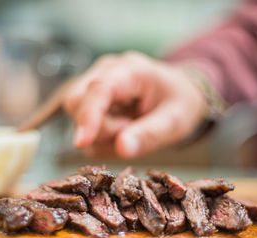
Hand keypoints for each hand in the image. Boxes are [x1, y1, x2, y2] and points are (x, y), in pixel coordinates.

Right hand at [63, 51, 206, 157]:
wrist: (179, 92)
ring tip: (129, 128)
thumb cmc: (180, 102)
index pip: (98, 89)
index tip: (82, 143)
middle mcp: (106, 70)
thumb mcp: (176, 121)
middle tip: (131, 132)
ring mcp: (95, 80)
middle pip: (78, 101)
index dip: (88, 116)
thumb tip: (122, 148)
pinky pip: (82, 121)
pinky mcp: (90, 95)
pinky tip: (120, 129)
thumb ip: (150, 134)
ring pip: (76, 113)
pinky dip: (99, 134)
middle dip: (100, 129)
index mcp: (131, 70)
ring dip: (100, 132)